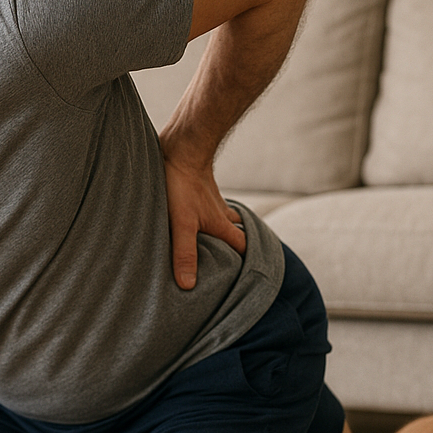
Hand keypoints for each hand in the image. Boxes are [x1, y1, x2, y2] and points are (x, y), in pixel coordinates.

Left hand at [163, 152, 245, 289]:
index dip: (249, 260)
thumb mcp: (181, 224)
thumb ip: (185, 253)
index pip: (243, 246)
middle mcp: (221, 212)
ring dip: (225, 227)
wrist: (181, 147)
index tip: (251, 272)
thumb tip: (188, 286)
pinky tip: (198, 213)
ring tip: (219, 240)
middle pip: (238, 230)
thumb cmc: (181, 186)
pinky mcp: (198, 186)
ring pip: (225, 216)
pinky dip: (209, 212)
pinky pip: (210, 203)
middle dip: (239, 244)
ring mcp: (210, 198)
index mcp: (221, 224)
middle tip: (236, 258)